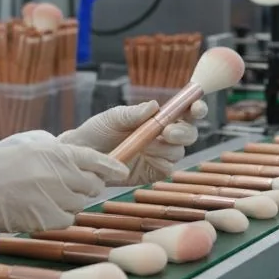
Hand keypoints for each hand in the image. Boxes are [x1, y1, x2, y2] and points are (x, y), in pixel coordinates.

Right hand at [0, 142, 126, 246]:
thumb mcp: (30, 151)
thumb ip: (60, 158)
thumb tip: (88, 167)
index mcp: (53, 151)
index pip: (94, 159)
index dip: (112, 167)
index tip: (122, 172)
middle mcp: (56, 172)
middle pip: (92, 184)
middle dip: (86, 187)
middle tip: (69, 188)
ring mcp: (51, 195)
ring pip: (79, 204)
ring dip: (70, 203)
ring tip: (46, 197)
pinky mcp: (44, 218)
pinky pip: (65, 220)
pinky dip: (58, 217)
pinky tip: (39, 210)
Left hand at [58, 100, 204, 184]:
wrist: (82, 156)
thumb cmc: (97, 131)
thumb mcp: (113, 117)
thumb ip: (133, 113)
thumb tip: (154, 105)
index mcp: (157, 118)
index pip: (184, 111)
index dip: (195, 108)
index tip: (196, 107)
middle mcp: (163, 136)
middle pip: (189, 133)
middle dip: (184, 132)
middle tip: (167, 132)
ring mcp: (159, 155)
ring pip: (179, 151)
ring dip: (169, 147)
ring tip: (149, 145)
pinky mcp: (153, 173)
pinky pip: (168, 169)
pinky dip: (163, 163)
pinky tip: (149, 159)